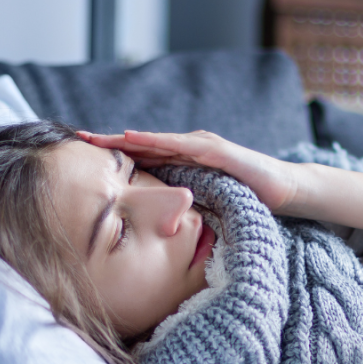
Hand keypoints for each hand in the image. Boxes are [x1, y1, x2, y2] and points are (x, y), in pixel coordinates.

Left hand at [76, 129, 300, 211]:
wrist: (284, 190)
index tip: (84, 158)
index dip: (115, 157)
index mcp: (184, 163)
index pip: (145, 158)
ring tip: (98, 137)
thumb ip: (184, 206)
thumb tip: (160, 226)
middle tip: (78, 138)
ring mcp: (203, 147)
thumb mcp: (207, 203)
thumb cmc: (246, 197)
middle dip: (111, 142)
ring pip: (157, 141)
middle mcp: (190, 149)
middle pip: (144, 145)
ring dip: (126, 139)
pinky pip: (182, 146)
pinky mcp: (217, 152)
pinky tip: (135, 139)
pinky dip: (157, 141)